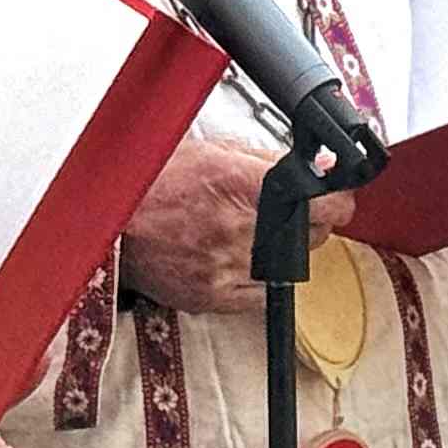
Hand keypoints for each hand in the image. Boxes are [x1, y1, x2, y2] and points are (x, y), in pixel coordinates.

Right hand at [120, 131, 355, 314]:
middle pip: (313, 233)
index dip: (337, 198)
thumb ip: (258, 159)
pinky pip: (265, 294)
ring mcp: (226, 265)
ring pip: (293, 264)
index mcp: (234, 180)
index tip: (340, 196)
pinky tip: (250, 259)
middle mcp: (234, 225)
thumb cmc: (149, 184)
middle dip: (316, 221)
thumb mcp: (205, 150)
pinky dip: (267, 277)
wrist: (107, 226)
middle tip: (304, 211)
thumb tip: (305, 164)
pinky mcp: (214, 296)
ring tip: (264, 231)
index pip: (316, 198)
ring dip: (292, 247)